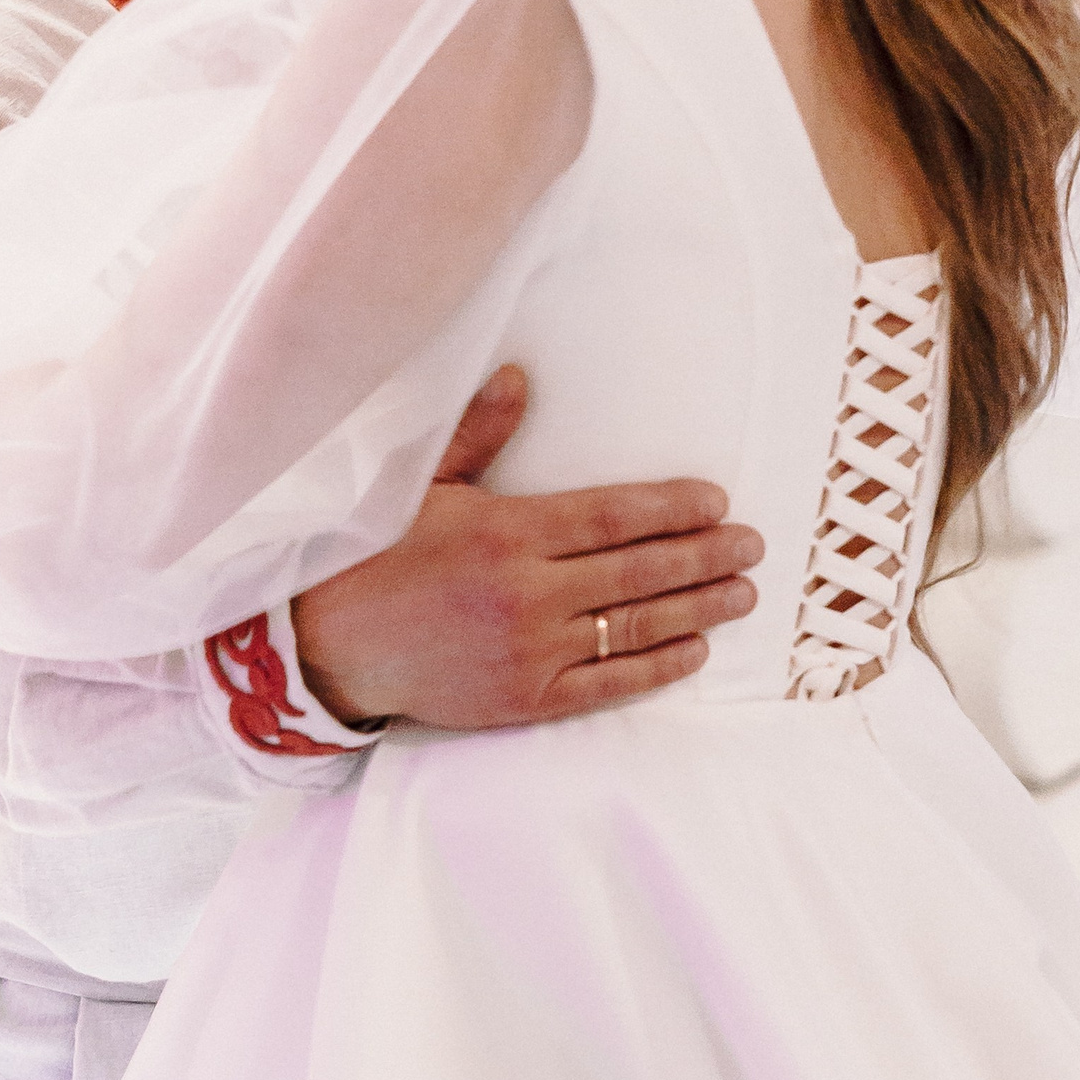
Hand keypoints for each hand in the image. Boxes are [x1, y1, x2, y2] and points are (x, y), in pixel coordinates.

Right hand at [290, 366, 762, 728]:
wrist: (327, 648)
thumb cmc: (374, 556)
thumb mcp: (423, 487)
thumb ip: (479, 434)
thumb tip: (521, 379)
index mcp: (508, 531)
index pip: (614, 516)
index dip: (673, 508)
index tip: (716, 500)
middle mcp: (528, 593)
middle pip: (641, 570)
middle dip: (706, 555)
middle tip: (752, 545)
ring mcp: (530, 651)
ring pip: (635, 626)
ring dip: (699, 608)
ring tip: (742, 593)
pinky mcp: (526, 699)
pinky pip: (609, 684)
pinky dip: (658, 666)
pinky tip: (695, 649)